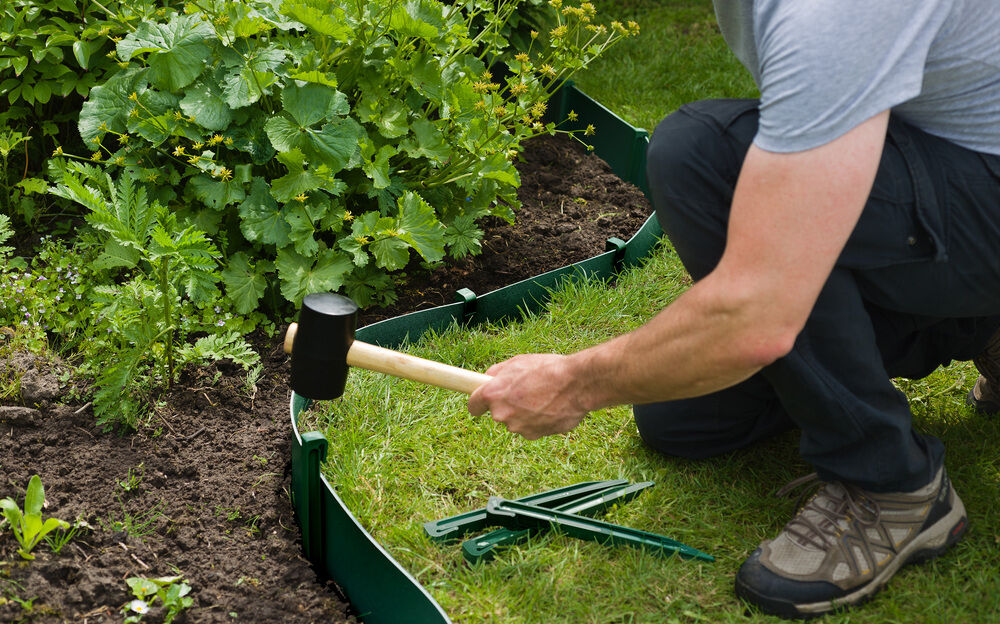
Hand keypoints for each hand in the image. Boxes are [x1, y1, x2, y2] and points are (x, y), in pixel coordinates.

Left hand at [468, 353, 589, 439]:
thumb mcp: (517, 362)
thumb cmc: (547, 369)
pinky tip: (551, 406)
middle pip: (498, 413)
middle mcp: (501, 414)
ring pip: (516, 421)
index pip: (473, 406)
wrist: (576, 384)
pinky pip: (531, 427)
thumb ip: (496, 372)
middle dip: (508, 404)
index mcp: (493, 394)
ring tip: (543, 396)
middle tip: (526, 390)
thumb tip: (486, 379)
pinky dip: (539, 420)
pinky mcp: (534, 435)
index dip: (478, 403)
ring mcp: (518, 427)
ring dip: (525, 412)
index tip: (482, 402)